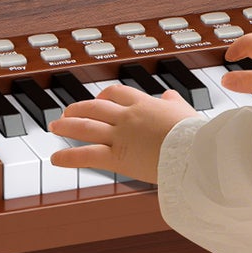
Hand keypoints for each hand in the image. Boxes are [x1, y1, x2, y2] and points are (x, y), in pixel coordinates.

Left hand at [48, 84, 199, 183]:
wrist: (196, 151)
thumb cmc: (194, 133)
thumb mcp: (185, 110)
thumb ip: (173, 102)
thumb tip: (169, 95)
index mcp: (144, 104)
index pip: (117, 93)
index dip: (104, 95)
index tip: (99, 99)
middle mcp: (127, 116)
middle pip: (95, 107)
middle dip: (78, 108)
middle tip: (67, 112)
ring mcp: (119, 136)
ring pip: (85, 126)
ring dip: (67, 126)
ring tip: (55, 127)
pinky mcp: (117, 157)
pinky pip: (86, 156)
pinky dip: (68, 158)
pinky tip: (56, 159)